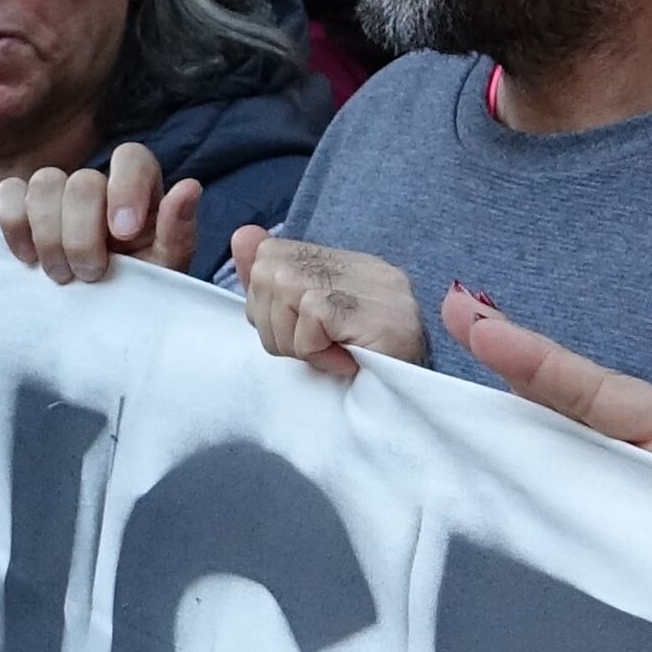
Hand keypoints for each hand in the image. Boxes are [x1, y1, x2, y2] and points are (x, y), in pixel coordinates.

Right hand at [0, 141, 203, 284]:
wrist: (103, 321)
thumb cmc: (140, 290)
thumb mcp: (166, 270)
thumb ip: (178, 231)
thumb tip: (189, 187)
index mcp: (139, 190)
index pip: (130, 158)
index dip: (124, 189)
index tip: (122, 234)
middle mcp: (98, 185)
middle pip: (81, 180)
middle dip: (81, 235)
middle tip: (90, 274)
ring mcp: (57, 194)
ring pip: (43, 183)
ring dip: (48, 234)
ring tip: (60, 274)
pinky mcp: (22, 208)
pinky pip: (8, 195)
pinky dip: (14, 225)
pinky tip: (27, 258)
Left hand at [230, 231, 433, 379]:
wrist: (408, 416)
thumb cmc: (355, 379)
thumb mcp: (301, 330)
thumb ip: (271, 286)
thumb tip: (242, 235)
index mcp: (348, 267)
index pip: (271, 256)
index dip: (264, 304)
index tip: (293, 336)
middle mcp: (366, 268)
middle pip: (269, 272)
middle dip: (274, 325)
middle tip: (310, 352)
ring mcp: (379, 287)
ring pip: (285, 289)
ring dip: (294, 340)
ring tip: (328, 357)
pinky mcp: (381, 311)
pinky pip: (312, 314)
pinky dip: (313, 348)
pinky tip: (342, 362)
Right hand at [442, 286, 651, 493]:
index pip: (590, 391)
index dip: (535, 359)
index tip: (479, 324)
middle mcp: (628, 448)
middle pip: (554, 399)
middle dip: (502, 354)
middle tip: (449, 306)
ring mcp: (609, 483)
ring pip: (543, 439)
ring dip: (491, 410)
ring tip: (428, 381)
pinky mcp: (597, 524)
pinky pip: (546, 490)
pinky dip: (503, 468)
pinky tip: (459, 465)